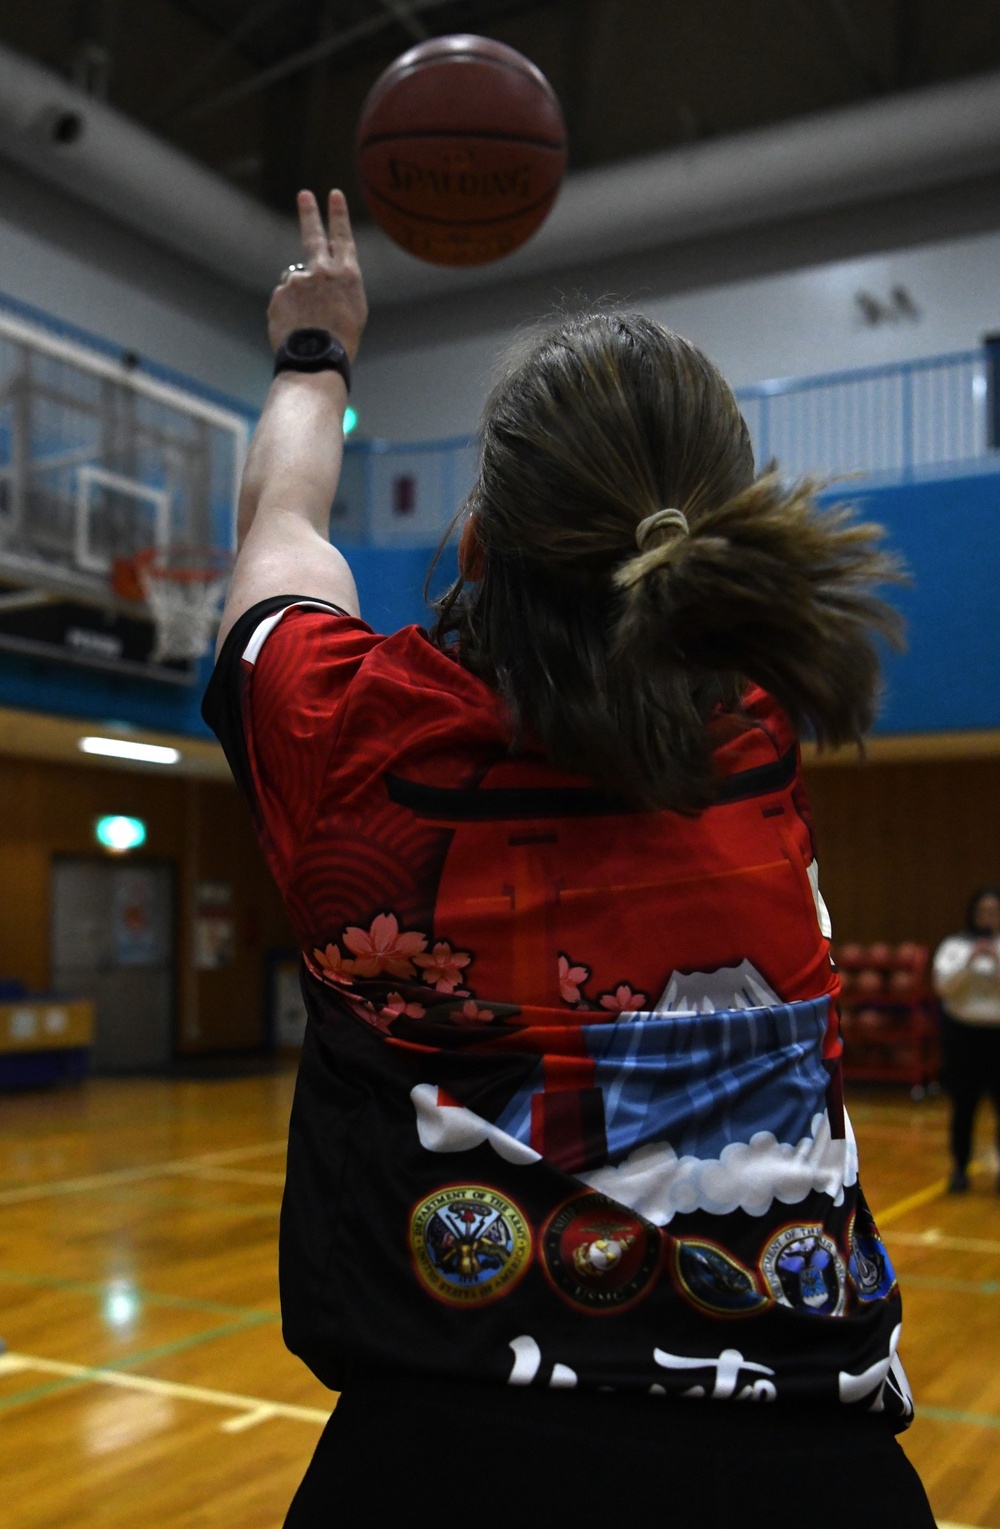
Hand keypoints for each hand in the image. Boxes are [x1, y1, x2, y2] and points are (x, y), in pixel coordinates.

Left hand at [267, 190, 367, 359]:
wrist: (318, 357)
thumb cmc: (341, 340)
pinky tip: (295, 327)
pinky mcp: (281, 293)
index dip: (338, 215)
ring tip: (307, 322)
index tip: (333, 195)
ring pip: (295, 281)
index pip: (342, 237)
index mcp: (347, 274)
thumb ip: (336, 286)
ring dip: (299, 297)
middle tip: (304, 195)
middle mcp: (322, 270)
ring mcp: (299, 280)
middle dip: (309, 212)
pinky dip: (287, 312)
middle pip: (313, 235)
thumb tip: (313, 278)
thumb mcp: (352, 309)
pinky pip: (283, 300)